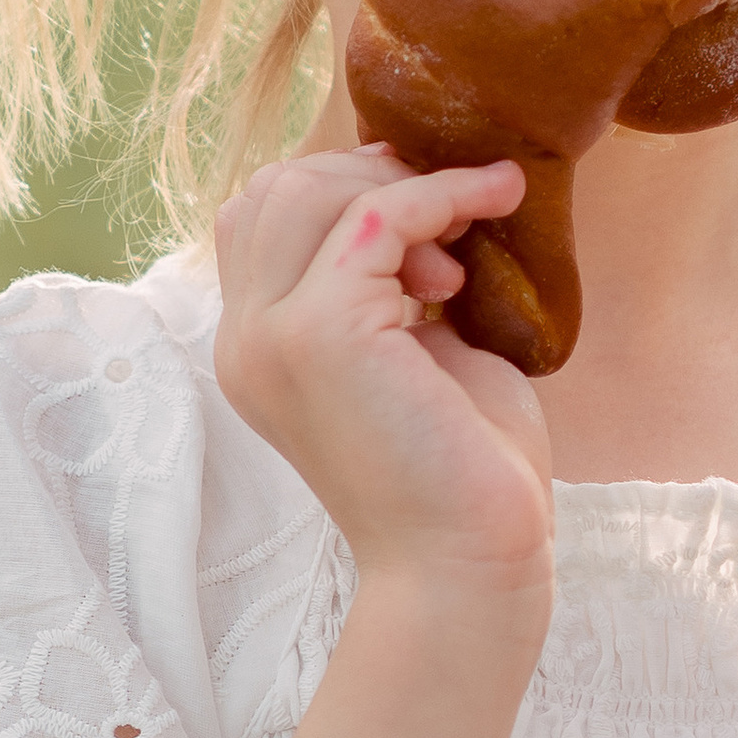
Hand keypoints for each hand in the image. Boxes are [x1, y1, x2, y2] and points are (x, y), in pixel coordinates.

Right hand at [213, 147, 553, 608]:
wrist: (471, 562)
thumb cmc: (462, 470)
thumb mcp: (415, 353)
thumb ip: (396, 285)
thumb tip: (422, 203)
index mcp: (258, 349)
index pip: (262, 217)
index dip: (343, 187)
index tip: (431, 210)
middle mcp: (245, 341)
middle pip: (277, 190)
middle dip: (372, 176)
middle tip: (455, 213)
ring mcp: (271, 336)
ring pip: (311, 190)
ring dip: (406, 185)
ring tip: (472, 228)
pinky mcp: (320, 332)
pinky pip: (374, 215)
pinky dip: (439, 195)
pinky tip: (492, 206)